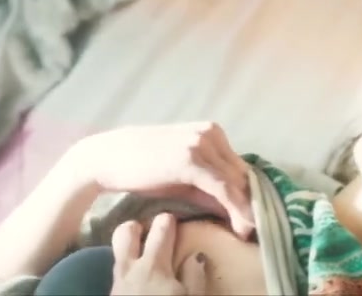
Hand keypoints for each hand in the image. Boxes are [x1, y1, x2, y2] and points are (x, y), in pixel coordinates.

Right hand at [66, 121, 253, 237]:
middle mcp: (211, 133)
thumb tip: (236, 209)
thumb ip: (210, 190)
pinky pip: (222, 187)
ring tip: (249, 230)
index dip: (249, 192)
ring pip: (236, 181)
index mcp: (211, 132)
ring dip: (246, 209)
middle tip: (255, 228)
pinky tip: (240, 223)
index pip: (240, 166)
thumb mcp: (183, 177)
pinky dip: (234, 207)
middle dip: (250, 202)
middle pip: (242, 173)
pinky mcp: (191, 159)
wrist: (106, 158)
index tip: (255, 216)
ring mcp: (201, 143)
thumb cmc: (143, 168)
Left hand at [110, 214, 206, 295]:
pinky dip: (124, 267)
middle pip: (125, 233)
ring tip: (140, 250)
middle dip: (136, 226)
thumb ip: (194, 276)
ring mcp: (116, 282)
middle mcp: (131, 268)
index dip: (168, 220)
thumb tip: (195, 256)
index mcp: (155, 264)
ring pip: (117, 253)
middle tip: (147, 229)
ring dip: (127, 246)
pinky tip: (134, 276)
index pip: (161, 229)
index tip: (173, 218)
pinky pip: (116, 272)